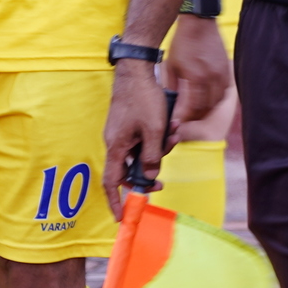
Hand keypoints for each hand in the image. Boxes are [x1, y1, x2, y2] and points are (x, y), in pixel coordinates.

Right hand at [100, 63, 169, 217]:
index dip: (115, 200)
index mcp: (116, 147)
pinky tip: (174, 122)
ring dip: (162, 146)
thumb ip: (152, 156)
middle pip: (132, 168)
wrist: (138, 70)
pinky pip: (146, 138)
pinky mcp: (131, 124)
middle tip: (163, 182)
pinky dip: (160, 134)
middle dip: (151, 171)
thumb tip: (149, 178)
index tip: (121, 217)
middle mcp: (116, 143)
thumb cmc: (143, 99)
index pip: (112, 182)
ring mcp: (123, 133)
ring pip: (143, 152)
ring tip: (175, 130)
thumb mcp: (154, 130)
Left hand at [167, 15, 233, 126]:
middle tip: (187, 120)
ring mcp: (222, 73)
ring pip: (218, 100)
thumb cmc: (183, 43)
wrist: (199, 24)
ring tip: (197, 110)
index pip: (193, 107)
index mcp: (196, 77)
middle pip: (208, 107)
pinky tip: (209, 97)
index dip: (186, 118)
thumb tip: (173, 101)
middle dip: (197, 116)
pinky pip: (225, 90)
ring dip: (208, 108)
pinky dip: (217, 97)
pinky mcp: (227, 68)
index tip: (178, 122)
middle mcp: (212, 77)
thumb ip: (173, 86)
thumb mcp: (171, 66)